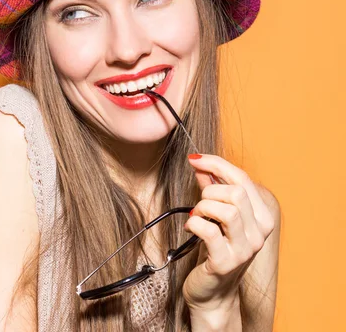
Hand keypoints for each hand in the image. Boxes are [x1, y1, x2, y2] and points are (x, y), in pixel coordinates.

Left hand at [182, 154, 275, 313]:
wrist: (212, 292)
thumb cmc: (215, 251)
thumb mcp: (217, 217)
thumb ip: (212, 190)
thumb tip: (201, 164)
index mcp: (261, 218)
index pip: (243, 179)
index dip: (217, 164)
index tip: (195, 158)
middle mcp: (259, 233)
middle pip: (237, 193)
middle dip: (210, 191)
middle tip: (198, 203)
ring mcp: (245, 249)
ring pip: (227, 210)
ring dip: (203, 207)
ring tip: (195, 217)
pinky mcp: (225, 262)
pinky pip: (209, 231)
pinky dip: (194, 223)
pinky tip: (190, 228)